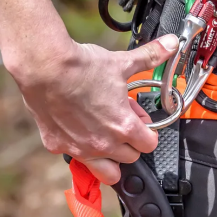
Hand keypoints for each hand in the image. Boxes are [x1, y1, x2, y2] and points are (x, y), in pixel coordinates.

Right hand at [8, 33, 178, 184]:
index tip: (141, 122)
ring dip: (110, 159)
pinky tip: (75, 129)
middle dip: (130, 143)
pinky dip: (78, 148)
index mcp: (123, 127)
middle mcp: (104, 144)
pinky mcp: (57, 146)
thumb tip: (172, 44)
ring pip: (106, 172)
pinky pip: (75, 157)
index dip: (148, 132)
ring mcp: (80, 149)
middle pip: (130, 157)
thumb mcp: (122, 62)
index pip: (149, 145)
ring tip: (104, 138)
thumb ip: (150, 56)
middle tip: (120, 122)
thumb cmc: (81, 67)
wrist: (44, 67)